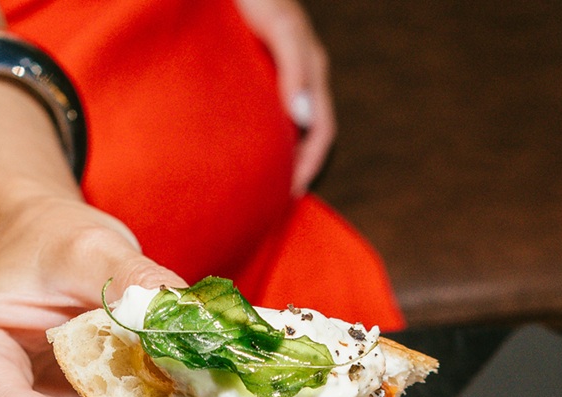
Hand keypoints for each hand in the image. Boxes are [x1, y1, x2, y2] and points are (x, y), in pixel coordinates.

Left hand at [234, 0, 335, 194]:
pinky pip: (264, 118)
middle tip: (274, 203)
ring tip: (260, 188)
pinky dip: (259, 141)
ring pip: (286, 129)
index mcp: (311, 70)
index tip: (290, 193)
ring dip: (279, 158)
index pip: (321, 130)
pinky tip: (239, 154)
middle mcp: (298, 78)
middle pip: (306, 136)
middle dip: (297, 169)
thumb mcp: (280, 29)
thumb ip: (294, 68)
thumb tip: (302, 119)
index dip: (311, 164)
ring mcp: (277, 77)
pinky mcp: (255, 74)